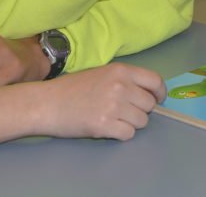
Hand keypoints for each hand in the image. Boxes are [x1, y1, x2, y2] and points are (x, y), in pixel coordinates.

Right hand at [41, 63, 166, 139]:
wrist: (46, 103)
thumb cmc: (72, 88)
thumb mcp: (102, 73)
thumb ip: (125, 80)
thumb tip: (149, 93)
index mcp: (121, 70)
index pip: (155, 81)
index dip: (159, 92)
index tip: (157, 99)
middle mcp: (121, 86)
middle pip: (150, 105)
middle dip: (141, 110)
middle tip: (124, 112)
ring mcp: (114, 106)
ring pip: (142, 121)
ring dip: (131, 123)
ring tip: (113, 119)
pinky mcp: (105, 125)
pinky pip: (128, 134)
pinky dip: (121, 134)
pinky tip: (107, 128)